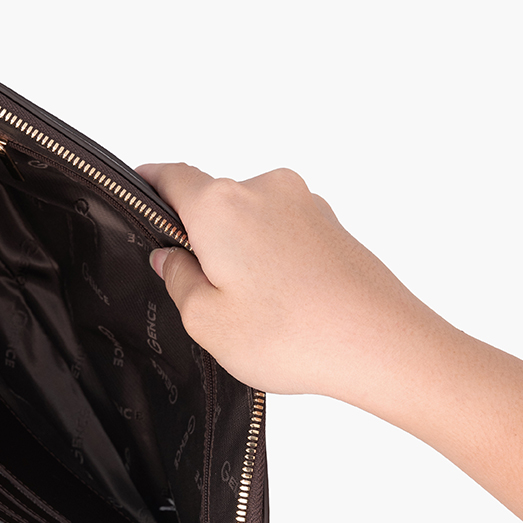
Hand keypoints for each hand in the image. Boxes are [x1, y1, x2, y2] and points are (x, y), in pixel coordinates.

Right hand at [137, 163, 522, 522]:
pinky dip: (272, 258)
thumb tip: (170, 258)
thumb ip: (178, 280)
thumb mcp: (206, 321)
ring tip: (250, 307)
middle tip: (199, 291)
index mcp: (221, 206)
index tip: (137, 192)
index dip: (149, 184)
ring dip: (239, 250)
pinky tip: (281, 303)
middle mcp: (264, 190)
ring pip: (250, 219)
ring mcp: (304, 204)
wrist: (384, 346)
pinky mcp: (332, 225)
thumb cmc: (295, 335)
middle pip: (213, 201)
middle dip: (199, 237)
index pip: (172, 176)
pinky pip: (284, 232)